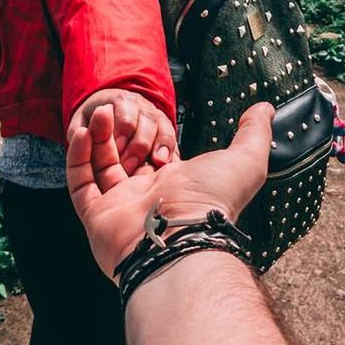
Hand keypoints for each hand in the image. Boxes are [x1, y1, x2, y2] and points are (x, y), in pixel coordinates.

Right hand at [66, 101, 274, 279]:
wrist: (182, 238)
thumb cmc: (213, 201)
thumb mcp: (245, 159)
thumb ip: (254, 133)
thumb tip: (266, 108)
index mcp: (175, 186)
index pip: (153, 153)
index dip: (146, 132)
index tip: (142, 111)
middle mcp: (144, 197)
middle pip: (123, 156)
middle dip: (118, 130)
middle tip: (115, 106)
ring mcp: (118, 207)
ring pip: (100, 166)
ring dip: (97, 136)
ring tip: (101, 111)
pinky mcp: (95, 215)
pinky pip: (80, 182)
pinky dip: (77, 156)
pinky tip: (82, 131)